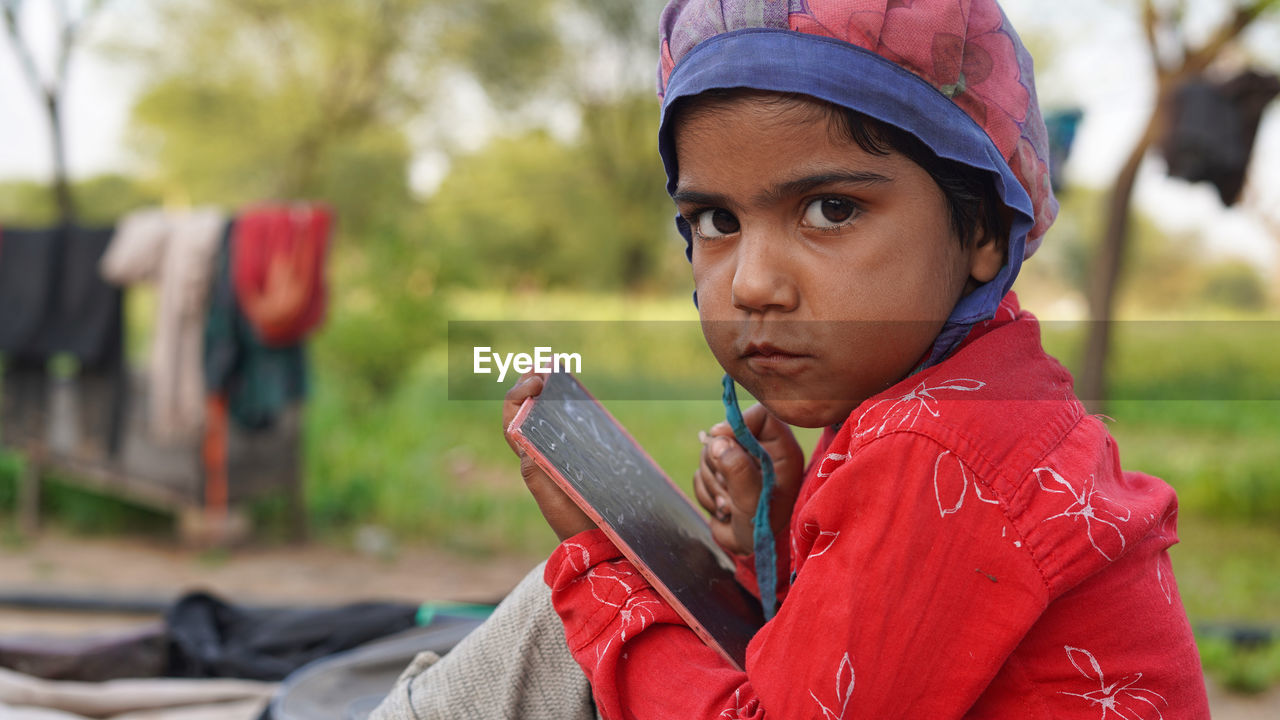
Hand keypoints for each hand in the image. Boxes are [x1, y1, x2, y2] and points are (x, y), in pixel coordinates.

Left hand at [503, 373, 596, 541]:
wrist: (597, 543)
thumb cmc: (573, 521)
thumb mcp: (549, 495)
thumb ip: (534, 468)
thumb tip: (520, 436)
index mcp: (530, 460)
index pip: (512, 420)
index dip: (518, 395)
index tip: (535, 381)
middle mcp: (539, 456)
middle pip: (525, 413)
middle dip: (529, 386)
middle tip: (541, 367)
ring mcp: (558, 457)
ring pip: (544, 419)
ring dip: (545, 394)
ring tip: (551, 372)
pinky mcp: (577, 461)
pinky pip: (565, 430)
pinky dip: (565, 410)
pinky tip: (574, 397)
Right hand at [692, 404, 803, 555]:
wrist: (751, 553)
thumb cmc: (763, 526)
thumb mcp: (755, 500)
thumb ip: (739, 469)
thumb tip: (716, 441)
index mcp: (779, 449)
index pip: (760, 415)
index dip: (737, 423)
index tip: (720, 439)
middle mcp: (758, 451)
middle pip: (725, 436)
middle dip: (720, 467)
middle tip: (732, 492)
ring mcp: (738, 463)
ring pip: (708, 456)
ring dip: (713, 486)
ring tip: (731, 507)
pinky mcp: (720, 476)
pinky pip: (699, 474)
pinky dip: (706, 494)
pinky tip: (723, 509)